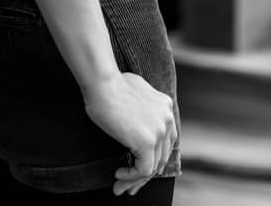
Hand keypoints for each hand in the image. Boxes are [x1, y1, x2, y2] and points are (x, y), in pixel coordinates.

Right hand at [83, 72, 176, 195]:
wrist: (103, 83)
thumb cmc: (110, 85)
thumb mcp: (135, 92)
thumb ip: (143, 107)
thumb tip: (136, 122)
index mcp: (166, 107)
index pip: (165, 141)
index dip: (152, 157)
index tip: (137, 166)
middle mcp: (167, 118)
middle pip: (161, 156)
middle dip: (145, 173)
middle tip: (129, 184)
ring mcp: (159, 130)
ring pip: (153, 166)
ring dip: (135, 179)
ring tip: (120, 186)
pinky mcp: (147, 142)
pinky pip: (143, 170)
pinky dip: (131, 177)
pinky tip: (118, 175)